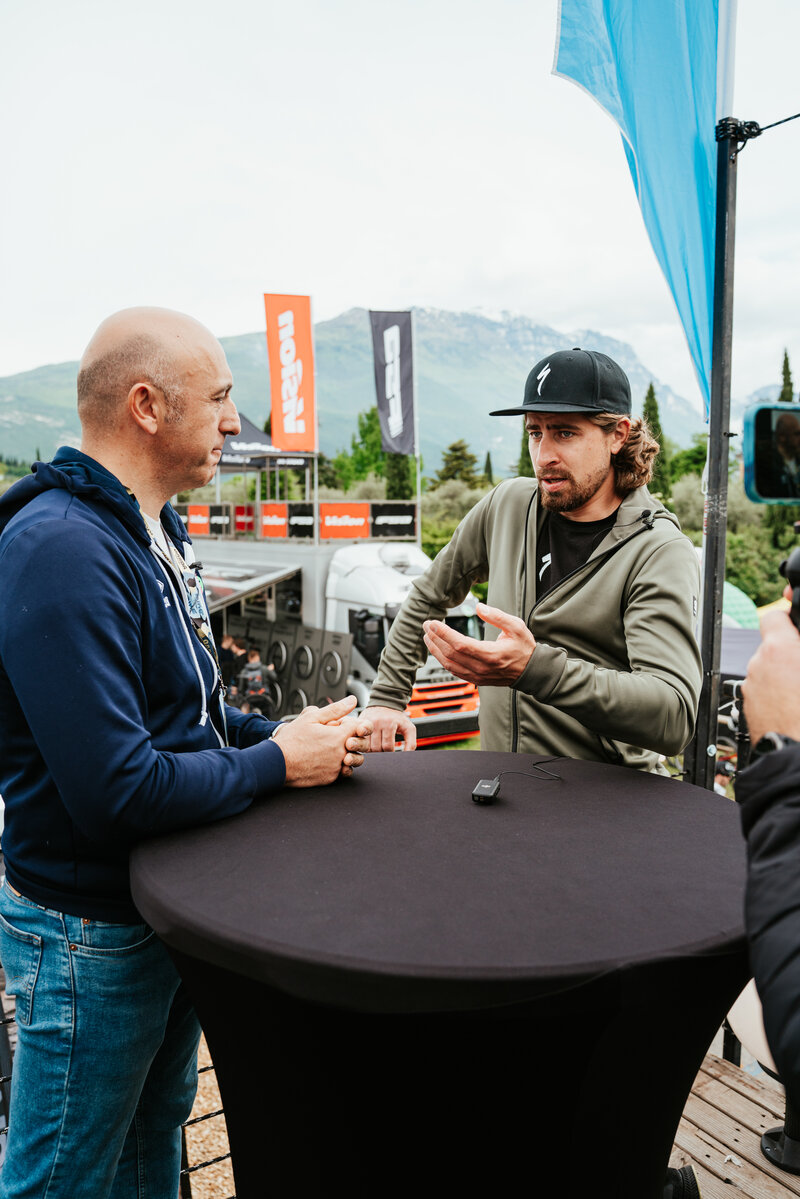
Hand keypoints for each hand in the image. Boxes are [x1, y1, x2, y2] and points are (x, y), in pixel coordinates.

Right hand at [273, 696, 370, 785]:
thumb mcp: (311, 718)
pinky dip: (336, 764)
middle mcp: (341, 754)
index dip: (349, 723)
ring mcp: (336, 768)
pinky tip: (322, 759)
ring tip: (326, 748)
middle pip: (357, 743)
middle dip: (348, 738)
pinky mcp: (330, 779)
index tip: (338, 724)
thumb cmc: (291, 740)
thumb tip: (352, 701)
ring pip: (351, 758)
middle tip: (330, 736)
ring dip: (344, 752)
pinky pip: (341, 771)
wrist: (277, 763)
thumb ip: (335, 709)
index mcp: (338, 737)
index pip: (359, 727)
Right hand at [364, 706, 416, 751]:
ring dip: (372, 750)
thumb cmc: (397, 718)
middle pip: (376, 748)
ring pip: (367, 746)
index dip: (391, 752)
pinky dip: (365, 744)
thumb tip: (407, 756)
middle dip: (381, 752)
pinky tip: (370, 742)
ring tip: (378, 746)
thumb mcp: (408, 728)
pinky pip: (360, 740)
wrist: (386, 702)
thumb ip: (411, 743)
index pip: (388, 747)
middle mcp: (377, 723)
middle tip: (384, 749)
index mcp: (389, 724)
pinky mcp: (359, 723)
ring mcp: (366, 723)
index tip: (392, 751)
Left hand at [422, 601, 534, 685]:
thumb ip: (497, 616)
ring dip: (435, 650)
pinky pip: (454, 671)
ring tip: (428, 637)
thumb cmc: (525, 648)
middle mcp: (482, 667)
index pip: (459, 644)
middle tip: (426, 626)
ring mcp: (478, 675)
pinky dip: (443, 660)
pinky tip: (438, 651)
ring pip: (449, 664)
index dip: (443, 633)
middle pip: (450, 654)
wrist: (531, 671)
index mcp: (491, 654)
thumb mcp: (517, 627)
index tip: (432, 623)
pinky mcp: (476, 679)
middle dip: (435, 638)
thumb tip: (479, 607)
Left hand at [742, 605, 799, 745]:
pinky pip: (761, 690)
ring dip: (780, 676)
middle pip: (772, 648)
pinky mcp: (748, 703)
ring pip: (766, 670)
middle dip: (787, 655)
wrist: (792, 751)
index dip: (786, 619)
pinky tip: (789, 706)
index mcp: (779, 650)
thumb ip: (799, 650)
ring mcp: (751, 685)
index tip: (793, 624)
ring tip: (797, 693)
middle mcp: (759, 664)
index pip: (774, 617)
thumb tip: (796, 646)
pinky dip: (773, 693)